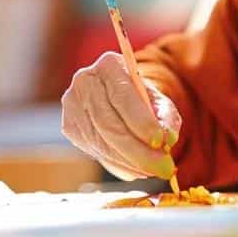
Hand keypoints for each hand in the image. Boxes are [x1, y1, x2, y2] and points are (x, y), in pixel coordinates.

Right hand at [60, 52, 181, 179]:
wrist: (114, 94)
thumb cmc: (139, 97)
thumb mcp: (158, 99)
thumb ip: (167, 117)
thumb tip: (167, 140)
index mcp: (109, 66)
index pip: (123, 98)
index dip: (141, 122)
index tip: (160, 142)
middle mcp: (85, 82)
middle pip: (109, 124)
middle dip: (138, 151)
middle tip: (162, 169)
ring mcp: (72, 105)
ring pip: (101, 142)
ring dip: (129, 162)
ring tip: (151, 170)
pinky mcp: (69, 126)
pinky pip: (95, 152)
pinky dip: (118, 164)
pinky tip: (135, 169)